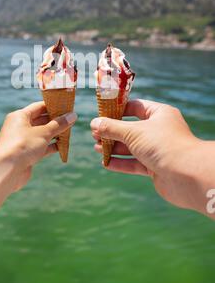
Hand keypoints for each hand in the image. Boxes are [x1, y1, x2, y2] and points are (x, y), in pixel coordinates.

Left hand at [0, 101, 76, 191]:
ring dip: (55, 134)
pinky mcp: (25, 154)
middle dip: (56, 120)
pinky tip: (62, 146)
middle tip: (71, 119)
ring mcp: (22, 141)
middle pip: (41, 120)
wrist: (6, 170)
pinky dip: (51, 146)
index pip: (39, 107)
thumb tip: (73, 116)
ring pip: (42, 134)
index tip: (66, 106)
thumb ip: (59, 124)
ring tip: (69, 131)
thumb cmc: (23, 146)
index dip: (53, 105)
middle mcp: (19, 127)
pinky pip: (41, 146)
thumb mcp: (44, 133)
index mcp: (20, 116)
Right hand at [91, 99, 210, 213]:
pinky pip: (134, 163)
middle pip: (131, 128)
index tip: (101, 113)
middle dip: (112, 132)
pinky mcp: (156, 167)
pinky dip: (121, 163)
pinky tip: (106, 163)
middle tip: (95, 134)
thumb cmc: (162, 145)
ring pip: (132, 147)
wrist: (187, 175)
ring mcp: (158, 149)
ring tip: (96, 148)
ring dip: (114, 147)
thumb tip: (94, 123)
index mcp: (159, 114)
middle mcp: (160, 130)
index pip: (135, 107)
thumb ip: (112, 127)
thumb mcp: (132, 132)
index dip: (117, 110)